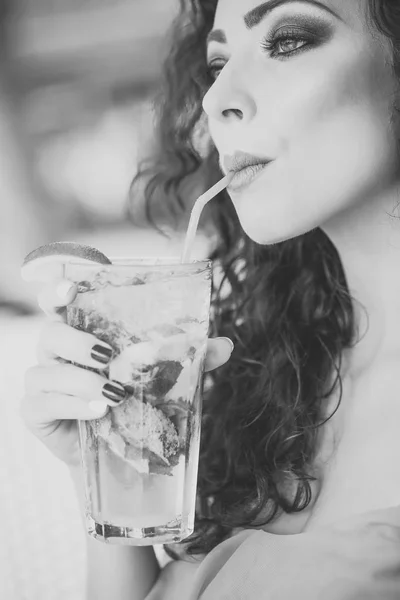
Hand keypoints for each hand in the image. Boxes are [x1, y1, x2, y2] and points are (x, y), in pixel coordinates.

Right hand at [20, 278, 233, 467]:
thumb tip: (225, 345)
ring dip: (81, 381)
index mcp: (84, 330)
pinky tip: (97, 412)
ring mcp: (44, 380)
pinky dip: (71, 406)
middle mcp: (59, 350)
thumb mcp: (165, 377)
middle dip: (75, 340)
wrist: (117, 451)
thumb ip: (191, 358)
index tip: (71, 287)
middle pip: (50, 331)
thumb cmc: (136, 401)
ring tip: (113, 394)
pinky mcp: (35, 410)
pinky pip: (41, 402)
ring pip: (44, 369)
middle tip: (106, 354)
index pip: (61, 300)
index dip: (58, 287)